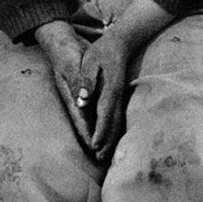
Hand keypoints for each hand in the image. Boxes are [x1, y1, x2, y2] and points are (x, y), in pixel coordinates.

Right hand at [34, 21, 92, 150]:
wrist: (62, 41)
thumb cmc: (67, 51)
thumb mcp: (72, 63)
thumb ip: (78, 81)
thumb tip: (82, 100)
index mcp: (70, 95)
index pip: (80, 119)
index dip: (88, 134)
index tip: (95, 149)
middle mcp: (74, 99)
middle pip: (85, 124)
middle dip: (93, 140)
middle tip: (102, 159)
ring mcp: (78, 97)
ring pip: (89, 120)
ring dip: (97, 134)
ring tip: (105, 152)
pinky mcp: (84, 93)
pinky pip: (93, 112)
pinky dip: (99, 123)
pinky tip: (106, 131)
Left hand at [78, 31, 130, 160]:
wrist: (120, 44)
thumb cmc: (101, 52)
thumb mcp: (90, 61)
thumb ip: (86, 80)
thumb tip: (82, 100)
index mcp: (109, 88)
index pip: (104, 113)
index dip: (99, 131)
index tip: (94, 146)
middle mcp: (117, 96)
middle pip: (113, 123)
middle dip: (106, 141)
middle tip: (99, 157)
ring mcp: (120, 97)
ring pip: (117, 122)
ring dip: (111, 139)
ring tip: (104, 155)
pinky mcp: (120, 97)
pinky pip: (119, 118)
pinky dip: (115, 131)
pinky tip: (112, 140)